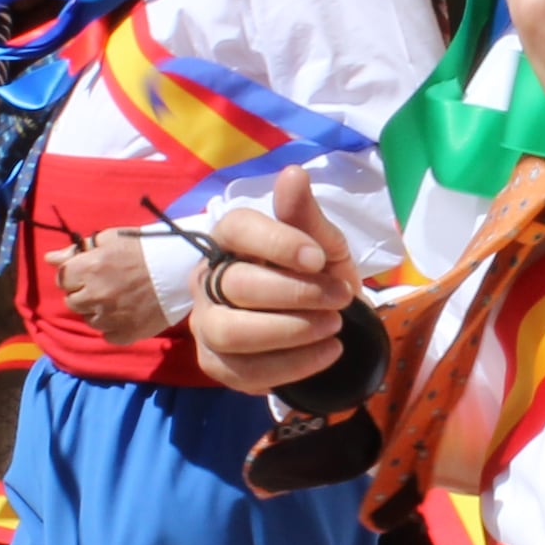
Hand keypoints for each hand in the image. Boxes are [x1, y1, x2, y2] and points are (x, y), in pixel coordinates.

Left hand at [56, 227, 174, 342]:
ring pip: (89, 320)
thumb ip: (77, 250)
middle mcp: (96, 296)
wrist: (179, 268)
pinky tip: (125, 312)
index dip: (75, 275)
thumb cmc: (143, 248)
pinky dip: (113, 326)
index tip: (89, 272)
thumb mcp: (109, 239)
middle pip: (72, 302)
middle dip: (84, 293)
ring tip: (118, 298)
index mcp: (89, 269)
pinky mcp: (126, 334)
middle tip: (105, 284)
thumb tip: (49, 259)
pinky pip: (107, 334)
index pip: (62, 279)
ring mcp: (110, 318)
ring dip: (97, 310)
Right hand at [188, 165, 360, 393]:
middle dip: (296, 294)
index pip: (236, 229)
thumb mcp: (325, 246)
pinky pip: (244, 371)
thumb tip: (293, 174)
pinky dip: (294, 364)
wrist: (330, 328)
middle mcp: (207, 279)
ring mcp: (205, 324)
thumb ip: (307, 216)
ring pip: (231, 331)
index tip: (318, 258)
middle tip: (339, 299)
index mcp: (230, 239)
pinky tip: (328, 353)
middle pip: (236, 284)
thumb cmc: (320, 279)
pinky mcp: (215, 364)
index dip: (277, 242)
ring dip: (291, 331)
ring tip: (333, 327)